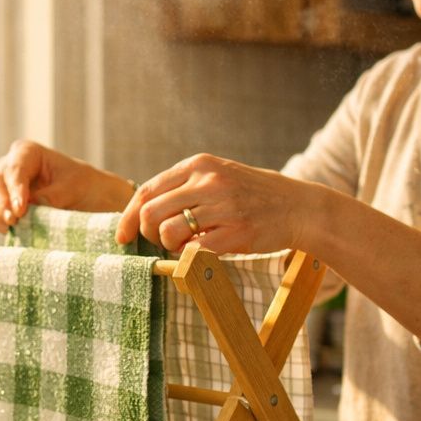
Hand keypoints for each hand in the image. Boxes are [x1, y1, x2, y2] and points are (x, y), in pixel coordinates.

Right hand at [0, 140, 133, 229]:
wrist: (91, 200)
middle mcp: (11, 166)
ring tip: (11, 226)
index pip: (15, 169)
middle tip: (13, 220)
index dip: (16, 189)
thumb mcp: (72, 188)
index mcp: (27, 152)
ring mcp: (5, 187)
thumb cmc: (84, 186)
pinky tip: (7, 230)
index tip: (21, 209)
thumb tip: (30, 207)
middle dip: (2, 202)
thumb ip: (50, 197)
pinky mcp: (5, 206)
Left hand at [117, 154, 306, 253]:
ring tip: (187, 244)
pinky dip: (189, 256)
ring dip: (170, 246)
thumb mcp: (218, 176)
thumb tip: (142, 210)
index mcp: (199, 164)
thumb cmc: (252, 195)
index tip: (123, 235)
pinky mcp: (236, 231)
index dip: (129, 216)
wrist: (298, 206)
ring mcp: (223, 205)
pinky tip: (201, 252)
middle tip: (163, 241)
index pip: (148, 190)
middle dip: (149, 233)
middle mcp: (209, 181)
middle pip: (152, 212)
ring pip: (169, 232)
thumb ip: (184, 187)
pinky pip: (194, 249)